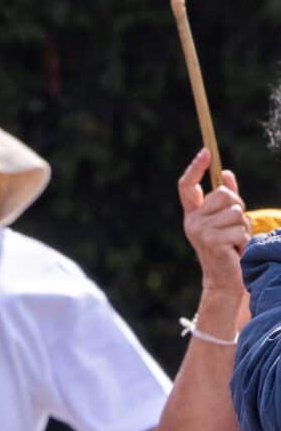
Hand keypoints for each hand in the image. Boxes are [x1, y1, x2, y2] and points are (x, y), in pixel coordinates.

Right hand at [180, 150, 250, 310]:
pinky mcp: (212, 242)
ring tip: (236, 242)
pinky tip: (237, 251)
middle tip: (236, 228)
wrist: (226, 279)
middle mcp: (192, 221)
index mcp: (193, 214)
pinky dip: (245, 240)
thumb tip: (226, 173)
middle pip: (223, 194)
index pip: (187, 186)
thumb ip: (227, 198)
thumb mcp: (228, 220)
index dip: (195, 167)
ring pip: (236, 212)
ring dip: (244, 227)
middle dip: (238, 207)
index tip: (206, 151)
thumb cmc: (229, 248)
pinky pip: (240, 229)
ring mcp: (200, 232)